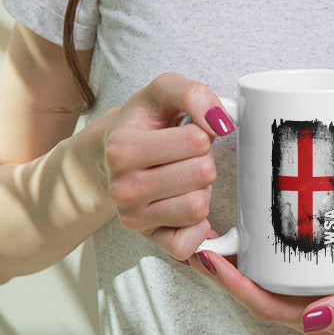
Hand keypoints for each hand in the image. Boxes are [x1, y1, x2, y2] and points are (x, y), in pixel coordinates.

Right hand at [95, 73, 234, 261]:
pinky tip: (185, 204)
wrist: (112, 151)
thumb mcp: (164, 90)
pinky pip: (187, 244)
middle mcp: (122, 188)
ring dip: (201, 189)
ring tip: (182, 176)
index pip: (197, 140)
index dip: (202, 131)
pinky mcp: (147, 239)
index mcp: (123, 148)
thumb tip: (221, 122)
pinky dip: (197, 226)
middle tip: (184, 155)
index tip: (184, 130)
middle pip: (202, 174)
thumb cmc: (143, 120)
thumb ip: (194, 94)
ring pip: (199, 207)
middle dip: (203, 159)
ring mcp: (132, 217)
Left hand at [185, 241, 333, 334]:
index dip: (232, 284)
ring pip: (266, 281)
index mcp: (321, 320)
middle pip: (256, 293)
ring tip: (215, 231)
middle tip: (199, 236)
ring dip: (238, 261)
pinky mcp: (320, 277)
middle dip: (225, 270)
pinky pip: (282, 269)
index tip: (209, 256)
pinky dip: (261, 253)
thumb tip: (309, 321)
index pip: (263, 305)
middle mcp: (311, 311)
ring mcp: (315, 295)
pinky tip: (251, 230)